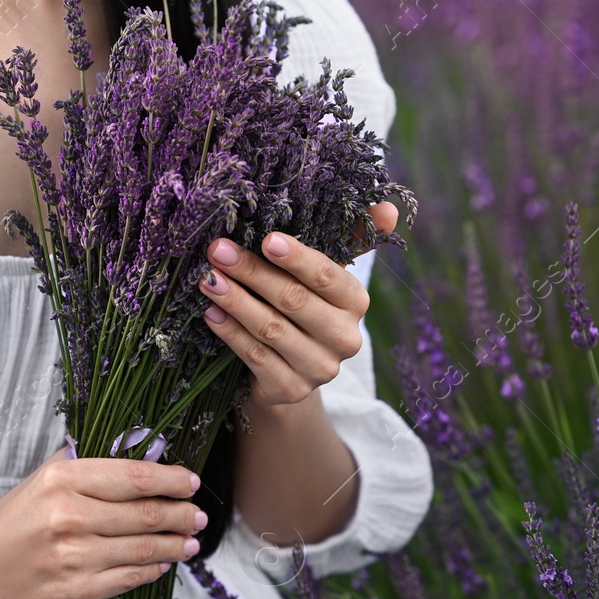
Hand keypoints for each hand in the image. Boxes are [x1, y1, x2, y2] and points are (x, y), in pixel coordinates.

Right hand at [0, 449, 205, 598]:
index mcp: (64, 480)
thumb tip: (141, 449)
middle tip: (198, 515)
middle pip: (145, 513)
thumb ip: (90, 462)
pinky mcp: (76, 591)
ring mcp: (74, 557)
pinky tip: (162, 564)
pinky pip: (128, 579)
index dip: (171, 480)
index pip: (134, 477)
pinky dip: (151, 570)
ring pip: (143, 549)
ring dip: (175, 545)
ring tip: (191, 541)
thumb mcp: (45, 477)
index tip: (190, 482)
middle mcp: (70, 516)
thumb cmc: (16, 519)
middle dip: (181, 514)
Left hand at [198, 202, 396, 407]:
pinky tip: (212, 314)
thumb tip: (389, 208)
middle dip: (253, 273)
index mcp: (356, 302)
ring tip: (209, 280)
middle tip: (219, 251)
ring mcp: (319, 368)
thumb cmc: (304, 306)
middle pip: (293, 300)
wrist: (289, 369)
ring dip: (236, 301)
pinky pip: (255, 357)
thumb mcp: (323, 275)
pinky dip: (231, 333)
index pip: (327, 276)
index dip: (296, 257)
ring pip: (271, 329)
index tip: (265, 238)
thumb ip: (349, 238)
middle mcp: (344, 338)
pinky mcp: (290, 390)